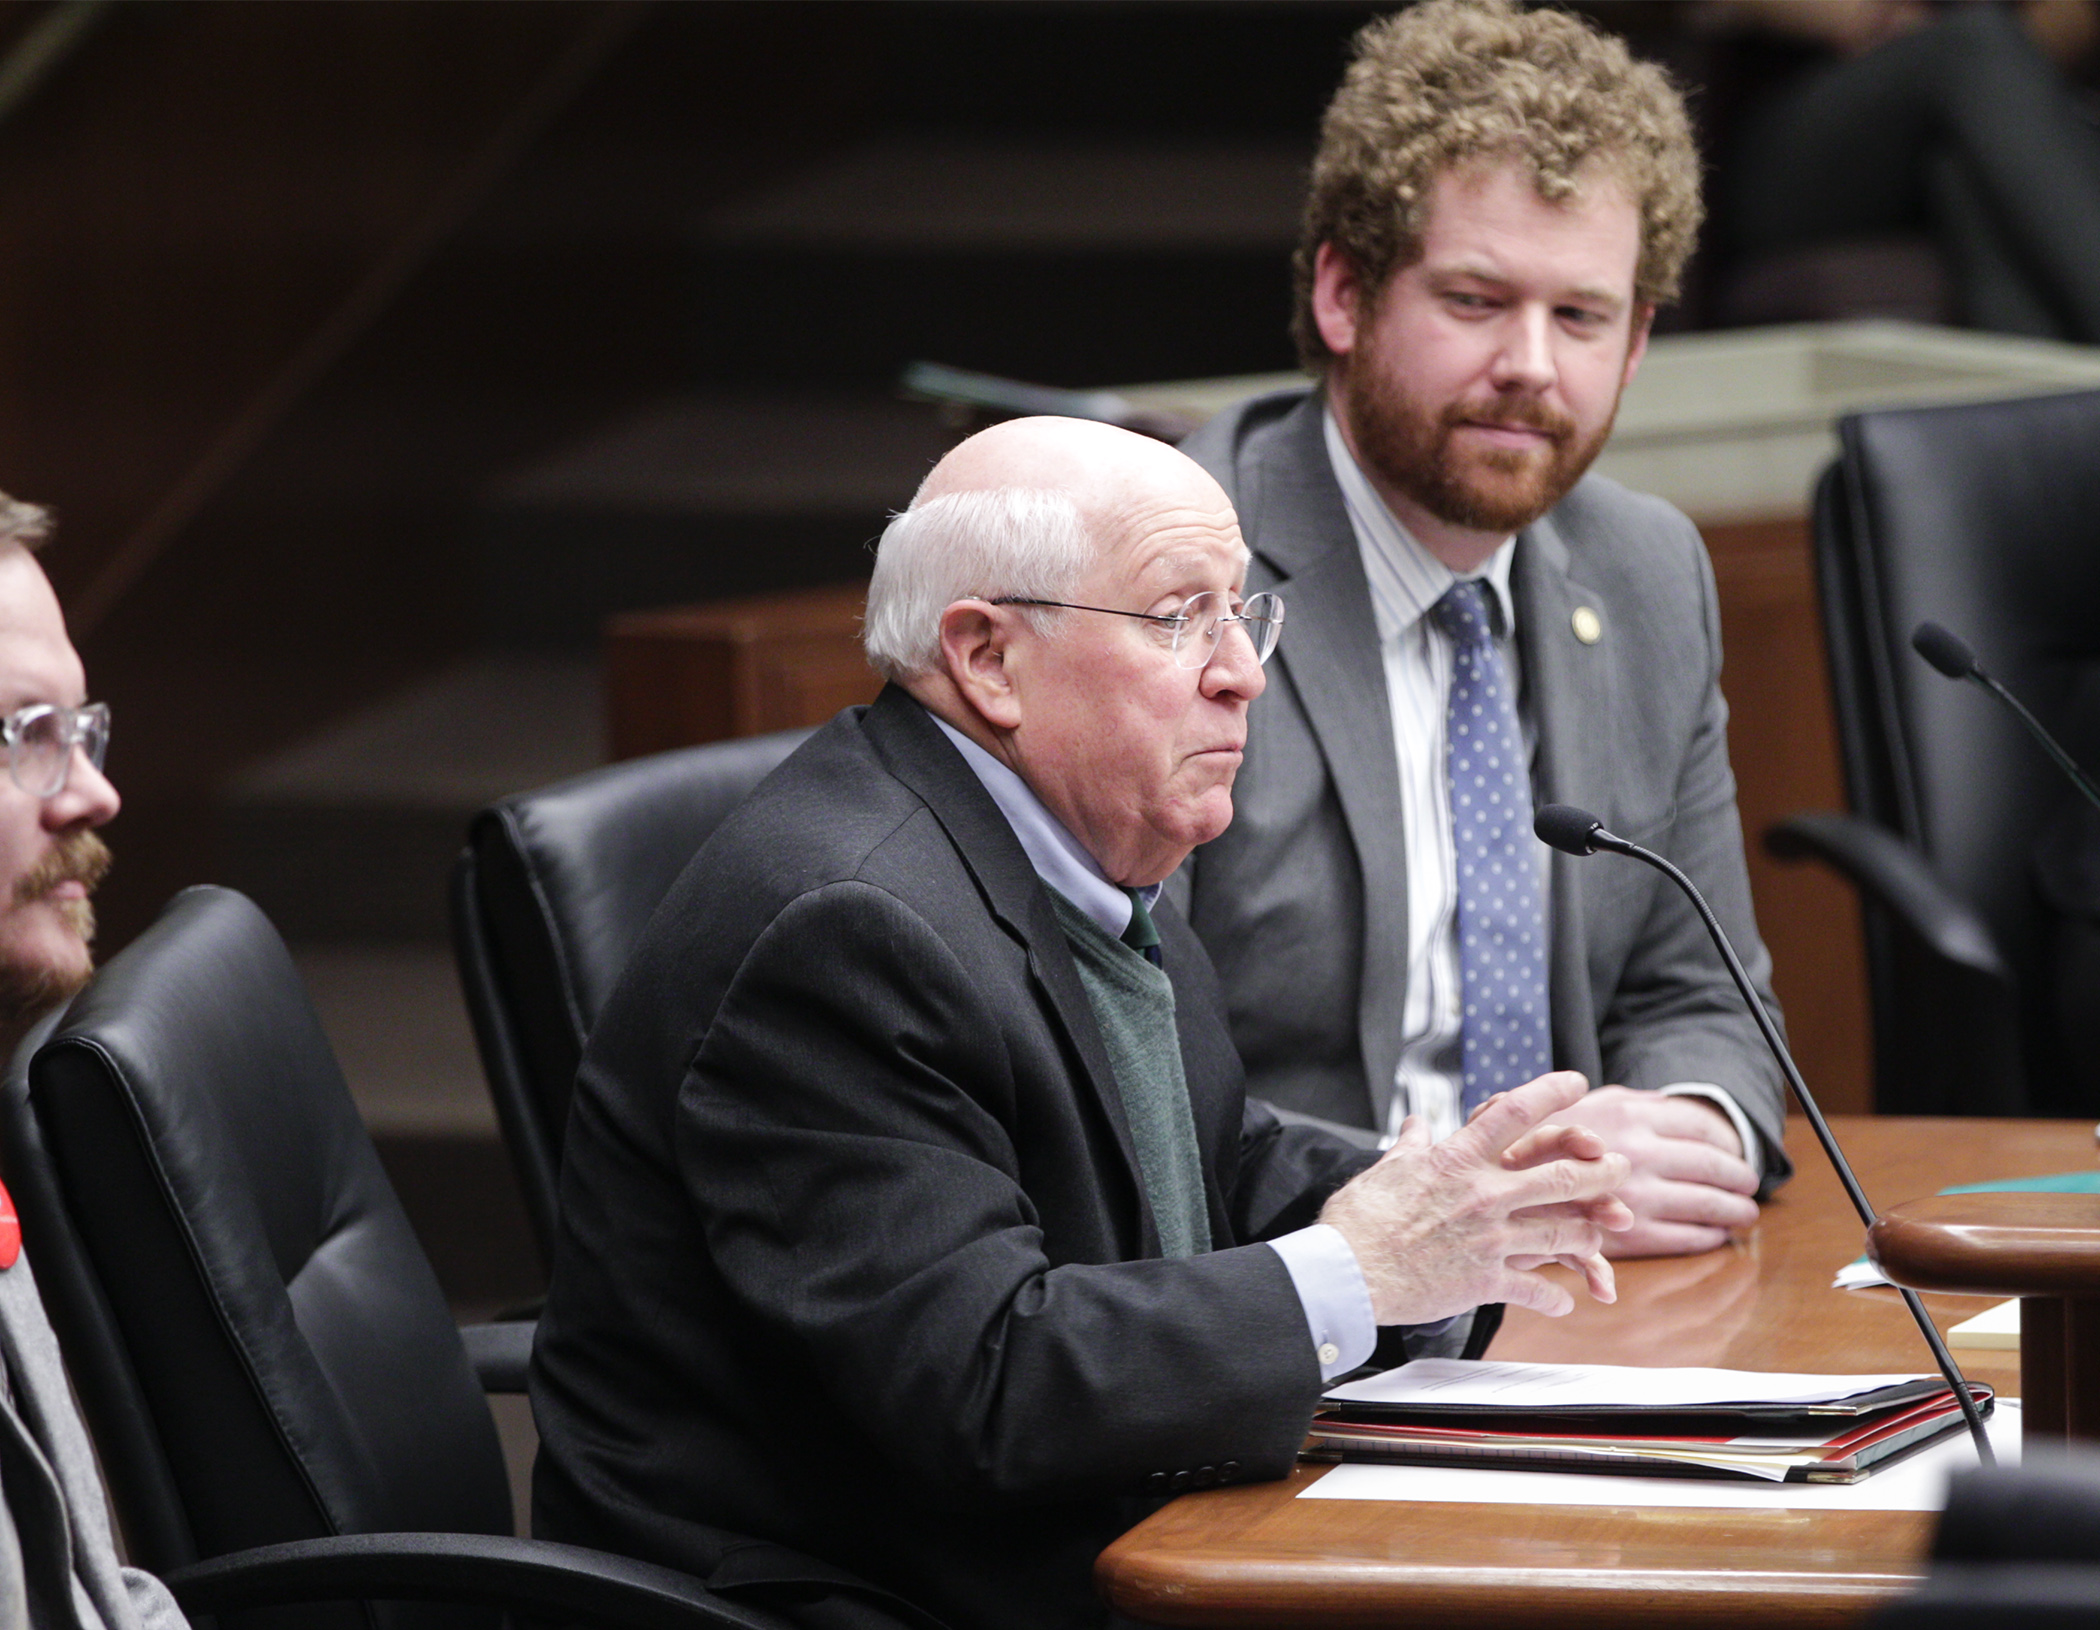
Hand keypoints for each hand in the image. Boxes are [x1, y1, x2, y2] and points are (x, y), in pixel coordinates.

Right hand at [1318, 1071, 1633, 1324]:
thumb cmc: (1359, 1220)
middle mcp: (1482, 1194)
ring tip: (1607, 1230)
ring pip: (1561, 1231)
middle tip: (1621, 1167)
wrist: (1347, 1273)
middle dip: (1600, 1172)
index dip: (1550, 1093)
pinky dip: (1554, 1295)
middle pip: (1561, 1176)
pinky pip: (1535, 1287)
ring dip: (1591, 1231)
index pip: (1513, 1113)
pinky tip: (1564, 1299)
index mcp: (1456, 1160)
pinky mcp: (1485, 1280)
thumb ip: (1410, 1146)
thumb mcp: (1385, 1170)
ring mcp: (1488, 1238)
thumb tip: (1416, 1124)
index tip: (1575, 1080)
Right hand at [1544, 1086, 1759, 1257]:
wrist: (1494, 1188)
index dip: (1730, 1140)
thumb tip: (1675, 1104)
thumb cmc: (1540, 1142)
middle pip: (1712, 1165)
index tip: (1738, 1149)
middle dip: (1740, 1177)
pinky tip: (1714, 1235)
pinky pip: (1683, 1237)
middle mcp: (1635, 1152)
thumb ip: (1633, 1103)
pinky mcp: (1627, 1235)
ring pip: (1706, 1204)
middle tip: (1750, 1183)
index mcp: (1628, 1114)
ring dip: (1734, 1210)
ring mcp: (1632, 1195)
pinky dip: (1706, 1237)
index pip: (1701, 1125)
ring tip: (1745, 1213)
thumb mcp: (1589, 1105)